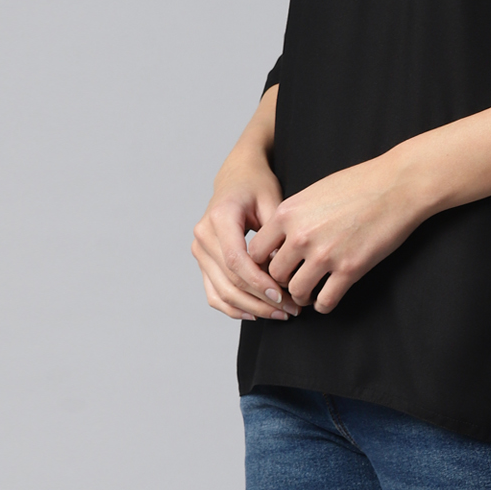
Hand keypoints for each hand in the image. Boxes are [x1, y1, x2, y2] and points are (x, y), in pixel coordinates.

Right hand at [192, 149, 300, 321]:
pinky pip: (214, 292)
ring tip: (280, 313)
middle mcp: (203, 235)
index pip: (235, 259)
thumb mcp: (273, 200)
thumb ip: (276, 235)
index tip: (281, 294)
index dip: (258, 281)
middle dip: (260, 300)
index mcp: (219, 217)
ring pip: (221, 292)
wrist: (237, 176)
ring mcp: (199, 250)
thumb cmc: (257, 186)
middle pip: (229, 280)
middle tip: (290, 309)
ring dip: (250, 308)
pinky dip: (233, 307)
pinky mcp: (203, 260)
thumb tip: (283, 272)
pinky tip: (256, 313)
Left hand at [246, 152, 431, 314]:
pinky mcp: (349, 269)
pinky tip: (329, 296)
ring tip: (311, 291)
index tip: (276, 265)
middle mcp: (301, 235)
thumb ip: (293, 216)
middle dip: (283, 281)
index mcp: (288, 213)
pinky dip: (324, 304)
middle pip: (274, 275)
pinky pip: (326, 301)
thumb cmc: (359, 183)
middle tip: (294, 281)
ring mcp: (325, 254)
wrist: (397, 185)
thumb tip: (280, 240)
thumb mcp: (314, 192)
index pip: (256, 252)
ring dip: (303, 295)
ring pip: (297, 292)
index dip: (263, 263)